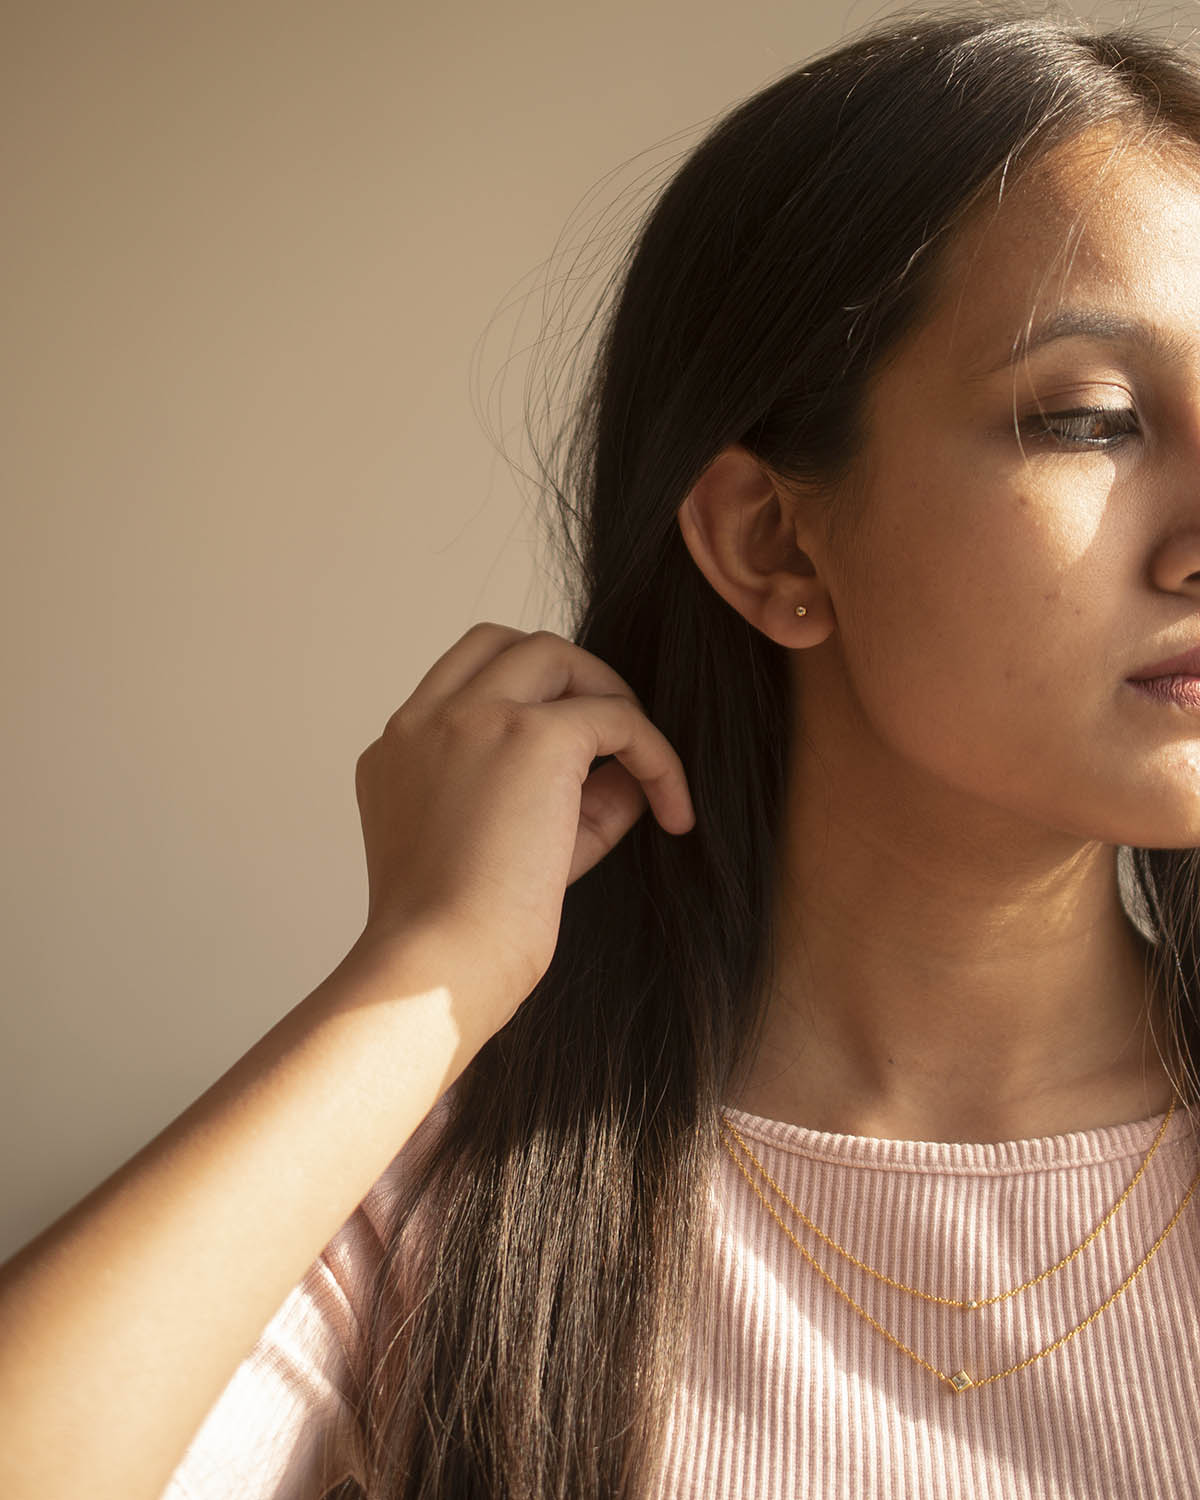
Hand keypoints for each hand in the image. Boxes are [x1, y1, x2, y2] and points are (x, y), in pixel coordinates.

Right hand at [352, 623, 694, 1028]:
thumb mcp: (505, 855)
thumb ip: (562, 804)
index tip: (564, 755)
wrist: (438, 971)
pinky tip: (674, 809)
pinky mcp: (534, 736)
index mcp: (397, 751)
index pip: (462, 682)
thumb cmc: (461, 939)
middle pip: (503, 644)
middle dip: (566, 679)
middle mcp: (424, 722)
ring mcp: (474, 718)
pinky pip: (616, 717)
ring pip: (554, 654)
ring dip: (607, 696)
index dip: (522, 699)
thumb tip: (630, 775)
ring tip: (645, 765)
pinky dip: (655, 756)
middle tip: (610, 742)